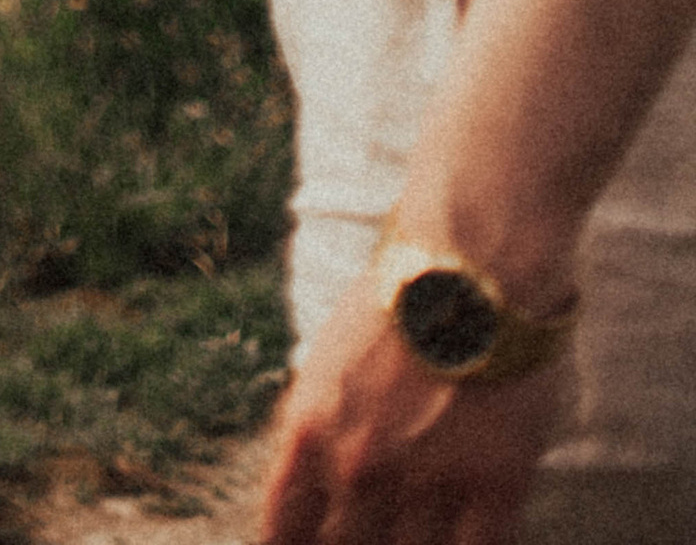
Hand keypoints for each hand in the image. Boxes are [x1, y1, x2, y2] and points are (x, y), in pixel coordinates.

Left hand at [259, 269, 566, 544]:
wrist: (474, 264)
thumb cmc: (400, 303)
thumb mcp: (328, 362)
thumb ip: (317, 431)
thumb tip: (312, 490)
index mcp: (310, 432)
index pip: (285, 531)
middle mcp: (360, 465)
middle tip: (370, 533)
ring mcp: (428, 481)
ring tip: (411, 531)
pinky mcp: (495, 485)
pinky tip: (462, 542)